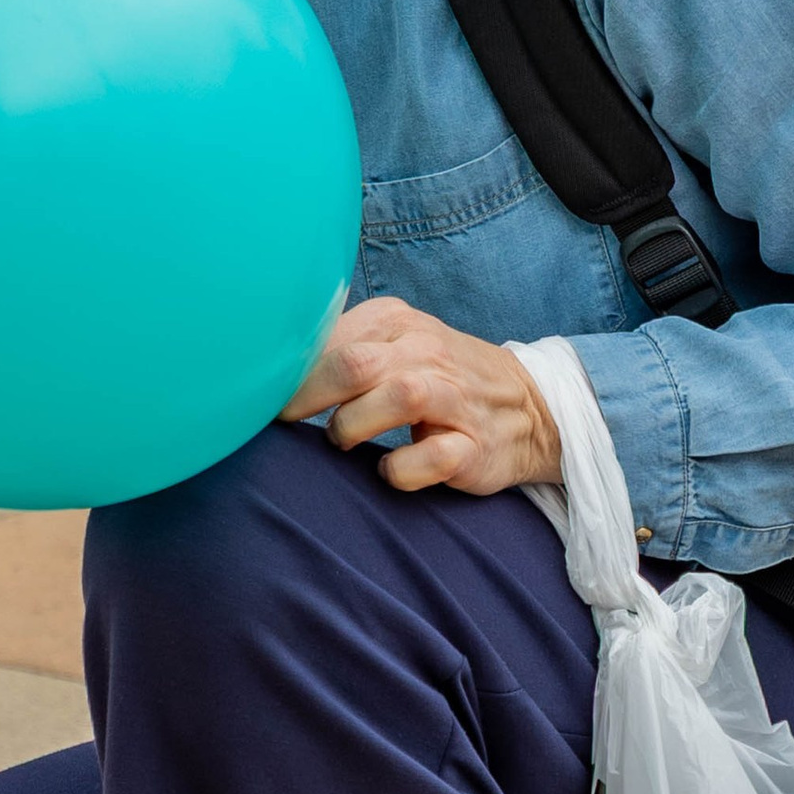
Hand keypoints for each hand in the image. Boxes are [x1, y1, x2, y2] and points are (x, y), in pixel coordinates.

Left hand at [283, 297, 562, 498]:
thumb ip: (338, 348)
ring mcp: (455, 399)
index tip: (264, 395)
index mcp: (397, 322)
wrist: (528, 408)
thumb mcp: (392, 344)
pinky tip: (389, 471)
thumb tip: (266, 367)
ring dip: (353, 427)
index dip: (290, 371)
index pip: (330, 337)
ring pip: (397, 399)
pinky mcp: (474, 447)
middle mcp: (427, 353)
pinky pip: (430, 459)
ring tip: (344, 441)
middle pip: (356, 365)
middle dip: (309, 397)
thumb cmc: (437, 377)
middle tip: (287, 422)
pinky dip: (399, 471)